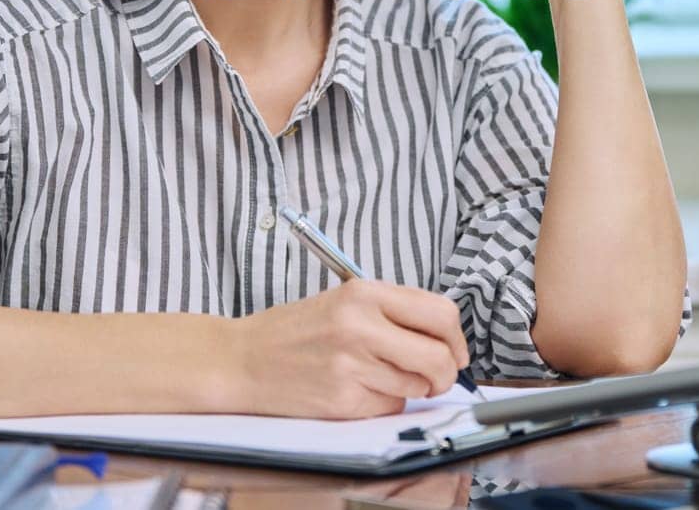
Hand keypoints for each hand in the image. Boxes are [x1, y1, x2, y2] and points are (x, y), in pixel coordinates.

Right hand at [229, 279, 470, 418]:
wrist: (243, 360)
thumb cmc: (294, 331)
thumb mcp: (343, 300)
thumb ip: (392, 312)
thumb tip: (445, 338)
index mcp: (363, 293)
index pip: (439, 313)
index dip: (455, 338)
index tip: (453, 350)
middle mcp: (360, 325)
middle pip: (438, 355)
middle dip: (446, 372)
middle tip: (435, 376)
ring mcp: (351, 365)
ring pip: (417, 386)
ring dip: (409, 388)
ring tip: (377, 375)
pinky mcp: (343, 400)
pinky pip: (390, 407)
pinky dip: (383, 403)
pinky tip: (356, 389)